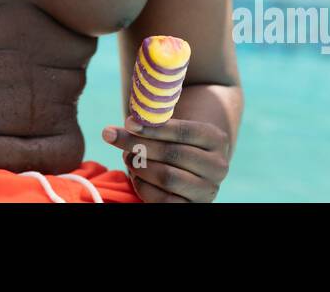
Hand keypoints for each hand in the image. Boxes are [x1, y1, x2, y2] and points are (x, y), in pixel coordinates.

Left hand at [102, 115, 230, 201]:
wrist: (194, 168)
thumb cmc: (177, 140)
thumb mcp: (175, 127)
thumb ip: (156, 121)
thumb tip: (129, 123)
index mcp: (215, 139)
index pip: (183, 131)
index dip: (153, 128)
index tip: (128, 122)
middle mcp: (217, 166)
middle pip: (172, 154)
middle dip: (138, 144)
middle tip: (112, 135)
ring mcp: (207, 190)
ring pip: (166, 177)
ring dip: (139, 166)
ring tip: (128, 157)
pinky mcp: (192, 207)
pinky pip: (161, 199)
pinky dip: (142, 186)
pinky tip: (136, 175)